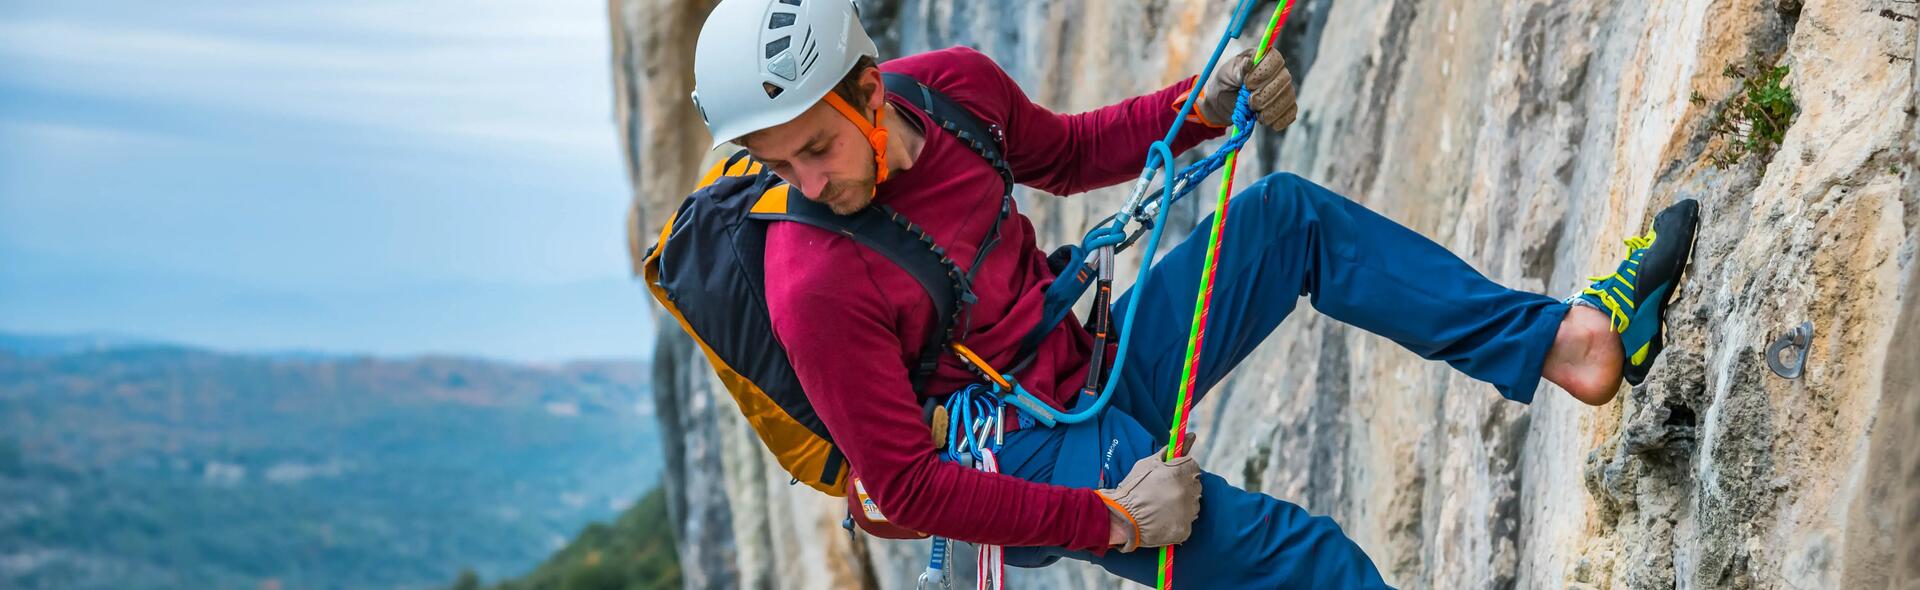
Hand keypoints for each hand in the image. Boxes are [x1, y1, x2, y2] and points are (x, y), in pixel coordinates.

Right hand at [1096, 436, 1202, 551]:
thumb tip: (1189, 436)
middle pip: (1195, 485)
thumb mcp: (1148, 464)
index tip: (1173, 475)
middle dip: (1184, 486)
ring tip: (1162, 507)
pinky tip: (1163, 519)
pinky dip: (1178, 521)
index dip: (1183, 470)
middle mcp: (1186, 492)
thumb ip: (1170, 451)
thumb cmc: (1132, 488)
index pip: (1194, 467)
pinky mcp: (1184, 530)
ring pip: (1193, 504)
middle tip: (1165, 492)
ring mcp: (1187, 513)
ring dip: (1183, 504)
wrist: (1120, 518)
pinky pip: (1188, 521)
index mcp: (1179, 473)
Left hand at [1196, 47, 1297, 131]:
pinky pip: (1291, 112)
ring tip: (1257, 116)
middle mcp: (1278, 71)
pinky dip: (1282, 120)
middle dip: (1266, 95)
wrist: (1223, 104)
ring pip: (1288, 97)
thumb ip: (1239, 69)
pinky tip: (1271, 124)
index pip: (1275, 59)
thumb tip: (1249, 62)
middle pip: (1284, 79)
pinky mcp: (1284, 105)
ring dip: (1272, 110)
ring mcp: (1283, 89)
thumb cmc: (1226, 83)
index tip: (1248, 84)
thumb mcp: (1227, 74)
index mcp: (1263, 57)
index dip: (1264, 72)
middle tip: (1250, 103)